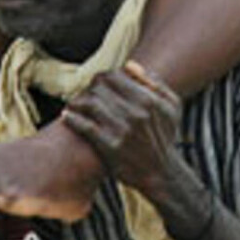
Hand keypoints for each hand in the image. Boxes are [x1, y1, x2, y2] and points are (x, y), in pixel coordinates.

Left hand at [62, 61, 182, 195]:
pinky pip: (85, 126)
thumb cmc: (164, 136)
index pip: (116, 75)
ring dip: (78, 101)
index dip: (103, 77)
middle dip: (90, 88)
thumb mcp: (172, 106)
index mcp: (149, 99)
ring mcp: (122, 130)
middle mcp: (136, 113)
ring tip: (74, 105)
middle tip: (85, 95)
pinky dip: (72, 118)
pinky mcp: (110, 147)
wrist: (161, 173)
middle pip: (100, 87)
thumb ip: (155, 82)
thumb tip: (130, 66)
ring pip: (91, 103)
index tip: (98, 85)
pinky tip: (66, 116)